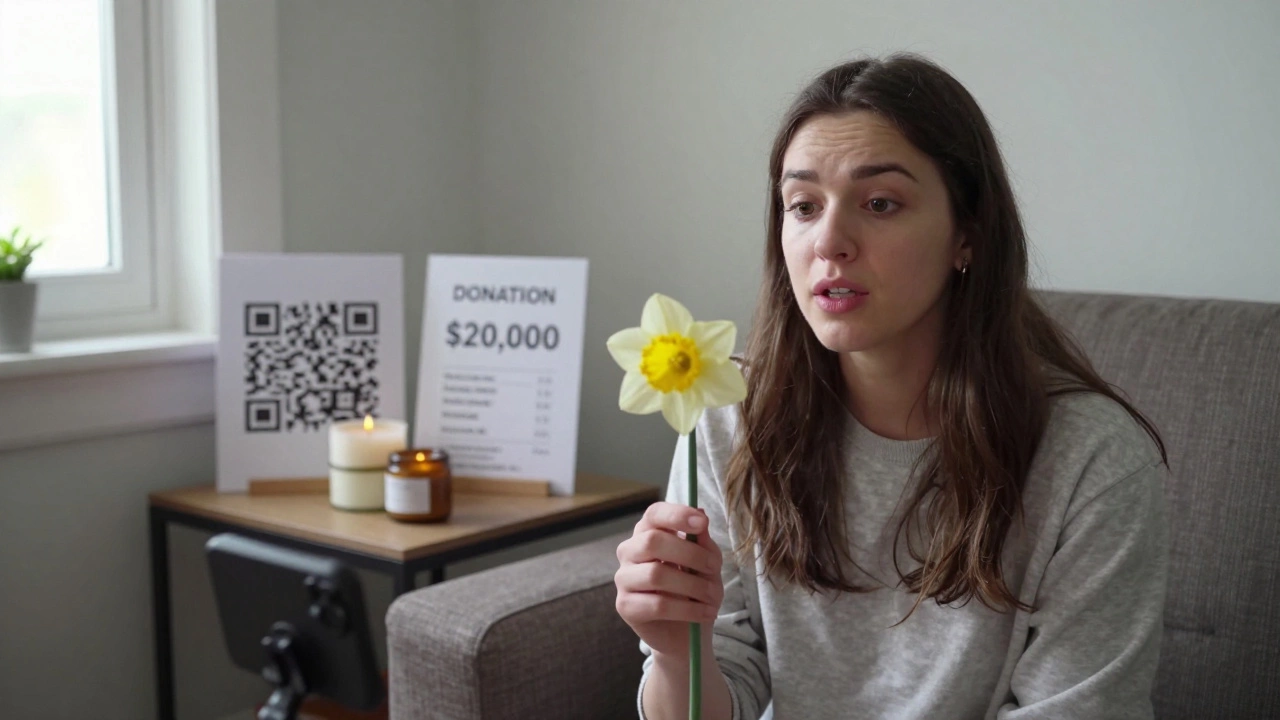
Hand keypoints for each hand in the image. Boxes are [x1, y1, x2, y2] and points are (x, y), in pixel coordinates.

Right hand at [615, 501, 724, 658]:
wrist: (687, 633)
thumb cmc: (695, 590)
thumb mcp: (708, 564)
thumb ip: (703, 542)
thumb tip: (701, 514)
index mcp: (649, 532)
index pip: (654, 514)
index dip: (676, 515)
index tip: (701, 523)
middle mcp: (630, 551)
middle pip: (652, 541)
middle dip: (690, 554)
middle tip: (713, 568)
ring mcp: (623, 578)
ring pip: (656, 574)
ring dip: (693, 586)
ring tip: (713, 597)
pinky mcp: (624, 606)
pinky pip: (657, 604)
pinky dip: (688, 609)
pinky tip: (704, 613)